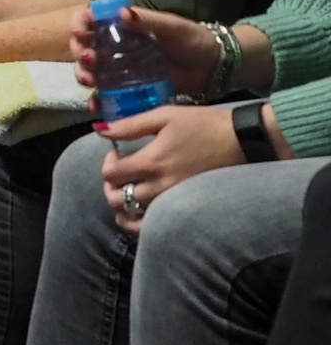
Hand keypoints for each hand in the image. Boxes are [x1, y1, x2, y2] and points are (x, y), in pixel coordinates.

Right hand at [68, 3, 216, 95]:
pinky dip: (97, 101)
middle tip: (89, 62)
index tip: (81, 33)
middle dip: (79, 55)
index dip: (79, 25)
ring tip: (90, 82)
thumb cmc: (192, 40)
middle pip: (84, 47)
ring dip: (83, 76)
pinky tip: (95, 106)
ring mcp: (120, 69)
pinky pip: (106, 95)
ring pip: (91, 71)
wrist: (213, 67)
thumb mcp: (172, 27)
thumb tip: (122, 13)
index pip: (91, 20)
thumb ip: (147, 21)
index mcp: (123, 26)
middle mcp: (115, 46)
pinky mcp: (128, 89)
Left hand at [98, 105, 244, 233]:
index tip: (116, 154)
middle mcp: (159, 187)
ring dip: (121, 206)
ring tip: (127, 192)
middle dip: (109, 186)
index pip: (110, 175)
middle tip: (119, 173)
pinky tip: (139, 212)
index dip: (107, 164)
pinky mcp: (186, 209)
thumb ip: (130, 125)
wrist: (244, 141)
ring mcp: (173, 202)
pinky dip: (139, 223)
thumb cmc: (204, 124)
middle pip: (116, 199)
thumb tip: (100, 130)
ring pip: (132, 217)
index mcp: (152, 162)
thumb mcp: (165, 116)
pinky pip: (153, 228)